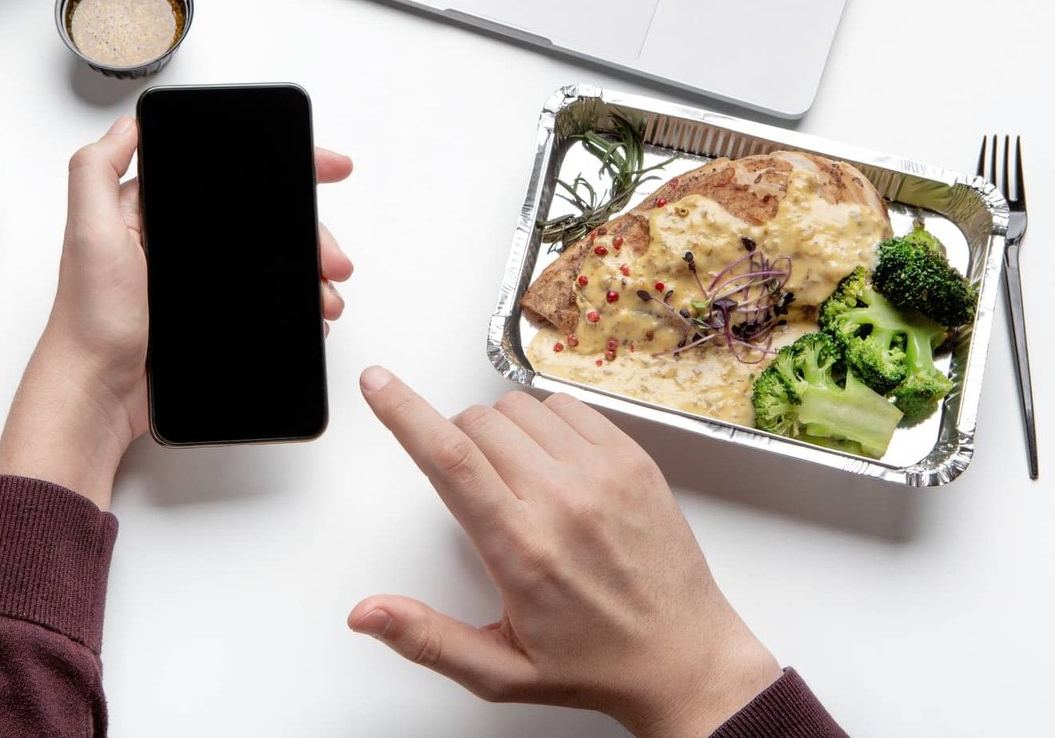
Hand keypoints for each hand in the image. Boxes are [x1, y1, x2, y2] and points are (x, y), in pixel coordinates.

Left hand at [0, 116, 354, 505]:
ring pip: (272, 260)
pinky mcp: (213, 314)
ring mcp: (200, 279)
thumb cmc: (90, 319)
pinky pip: (266, 298)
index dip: (281, 166)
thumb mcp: (88, 232)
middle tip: (332, 256)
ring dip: (310, 270)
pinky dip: (296, 303)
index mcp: (155, 210)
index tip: (324, 168)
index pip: (229, 173)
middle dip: (309, 229)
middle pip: (263, 217)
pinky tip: (312, 311)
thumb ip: (97, 171)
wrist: (99, 393)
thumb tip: (129, 123)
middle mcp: (180, 240)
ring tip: (326, 293)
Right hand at [349, 368, 778, 737]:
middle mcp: (563, 502)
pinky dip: (545, 422)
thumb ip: (426, 638)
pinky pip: (566, 405)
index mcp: (523, 550)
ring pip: (518, 407)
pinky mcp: (633, 458)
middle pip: (477, 425)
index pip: (449, 459)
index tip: (378, 384)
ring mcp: (603, 474)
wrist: (685, 658)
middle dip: (453, 441)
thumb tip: (368, 615)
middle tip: (474, 489)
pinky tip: (552, 464)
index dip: (404, 412)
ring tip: (515, 479)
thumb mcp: (500, 670)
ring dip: (499, 430)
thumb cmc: (597, 661)